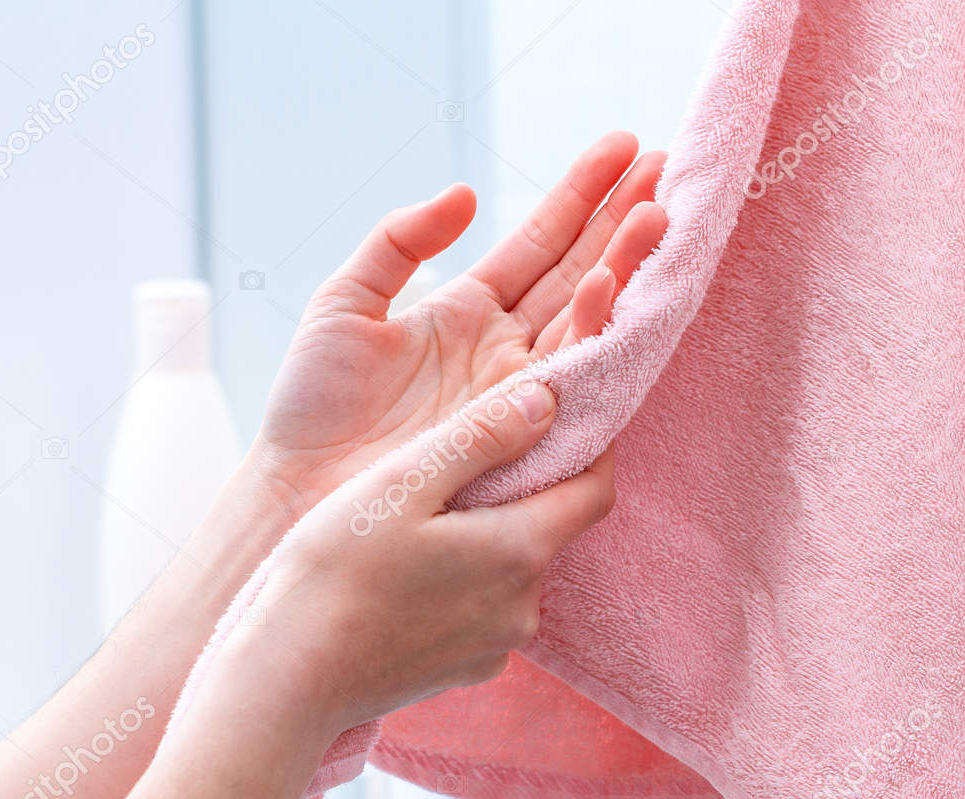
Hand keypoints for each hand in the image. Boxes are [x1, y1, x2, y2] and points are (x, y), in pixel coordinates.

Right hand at [220, 378, 611, 739]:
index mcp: (519, 551)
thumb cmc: (334, 576)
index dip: (590, 447)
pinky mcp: (465, 670)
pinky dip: (464, 583)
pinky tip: (409, 575)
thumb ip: (481, 437)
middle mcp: (523, 607)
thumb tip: (546, 400)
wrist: (289, 681)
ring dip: (488, 537)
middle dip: (523, 489)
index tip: (559, 416)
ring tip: (423, 519)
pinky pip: (484, 610)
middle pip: (550, 528)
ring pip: (513, 570)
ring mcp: (496, 646)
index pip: (595, 489)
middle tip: (466, 459)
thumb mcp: (402, 484)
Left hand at [249, 131, 665, 516]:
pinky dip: (593, 333)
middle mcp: (503, 348)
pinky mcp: (518, 432)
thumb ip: (398, 243)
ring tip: (659, 213)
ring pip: (586, 319)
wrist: (297, 486)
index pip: (538, 242)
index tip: (623, 145)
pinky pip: (570, 377)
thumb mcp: (344, 304)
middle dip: (621, 220)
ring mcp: (516, 390)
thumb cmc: (311, 407)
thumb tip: (466, 194)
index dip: (580, 195)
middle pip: (578, 273)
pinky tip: (613, 287)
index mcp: (466, 310)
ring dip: (624, 265)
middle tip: (667, 166)